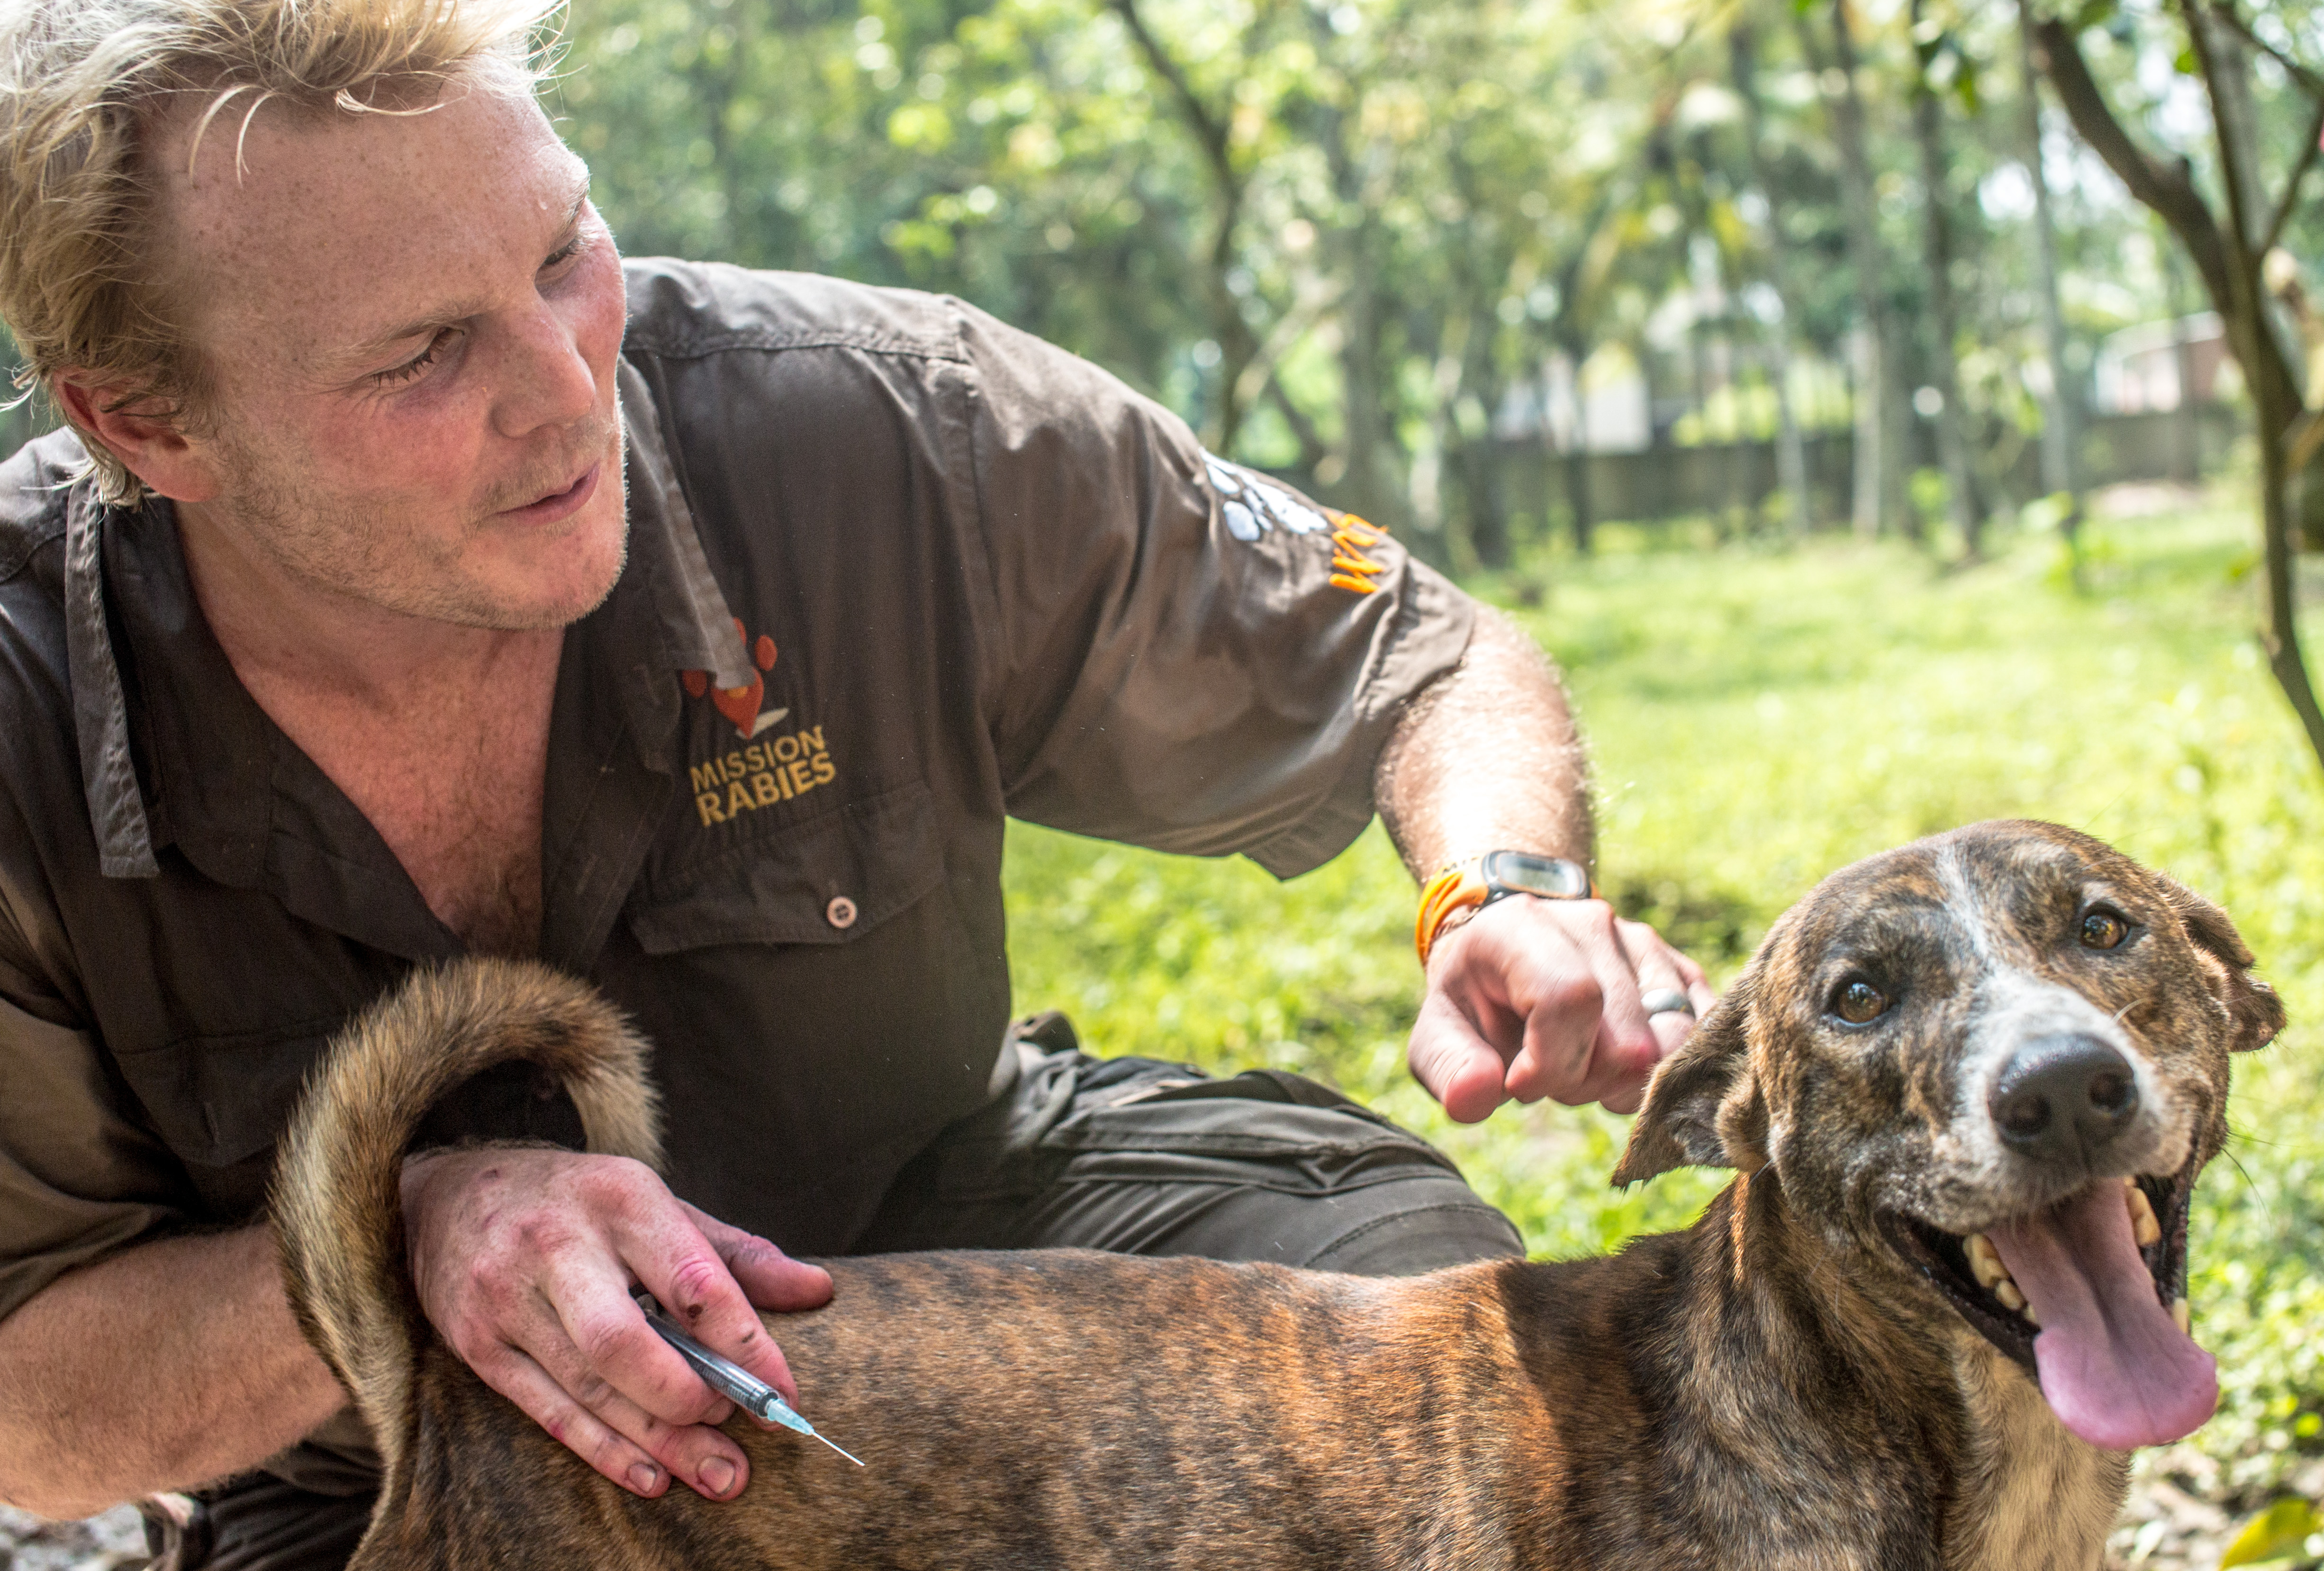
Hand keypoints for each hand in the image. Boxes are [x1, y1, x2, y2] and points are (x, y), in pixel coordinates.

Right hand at [400, 1147, 831, 1500]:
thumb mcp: (658, 1204)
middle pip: (624, 1341)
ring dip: (660, 1440)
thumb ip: (735, 1253)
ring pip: (590, 1387)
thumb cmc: (580, 1203)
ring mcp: (508, 1298)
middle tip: (736, 1427)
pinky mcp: (479, 1345)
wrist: (448, 1196)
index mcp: (619, 1198)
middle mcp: (557, 1246)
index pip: (691, 1279)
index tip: (786, 1390)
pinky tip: (651, 1477)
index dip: (744, 1343)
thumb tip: (817, 1290)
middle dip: (688, 1396)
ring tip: (719, 1475)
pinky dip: (604, 1450)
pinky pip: (549, 1411)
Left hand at [1410, 896, 1714, 1120]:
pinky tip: (1623, 1071)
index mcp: (1522, 926)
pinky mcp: (1679, 968)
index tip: (1520, 1083)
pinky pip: (1701, 1032)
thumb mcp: (1439, 1032)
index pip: (1570, 999)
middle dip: (1584, 1082)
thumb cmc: (1476, 999)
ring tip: (1584, 1067)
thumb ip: (1449, 1068)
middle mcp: (1591, 923)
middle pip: (1624, 1037)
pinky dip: (1667, 1070)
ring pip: (1670, 1041)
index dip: (1552, 1063)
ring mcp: (1642, 942)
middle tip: (1550, 1076)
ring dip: (1625, 1080)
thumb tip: (1477, 1096)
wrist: (1511, 949)